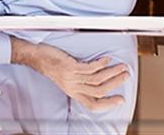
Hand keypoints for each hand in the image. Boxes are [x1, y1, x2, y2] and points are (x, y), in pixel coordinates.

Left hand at [11, 38, 129, 111]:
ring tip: (121, 67)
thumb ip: (81, 83)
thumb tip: (100, 80)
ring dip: (112, 72)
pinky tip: (106, 59)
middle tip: (126, 75)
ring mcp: (71, 78)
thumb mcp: (67, 79)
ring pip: (98, 79)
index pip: (92, 105)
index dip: (108, 104)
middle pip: (100, 91)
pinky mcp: (70, 68)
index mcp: (73, 93)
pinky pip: (91, 67)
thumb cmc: (53, 65)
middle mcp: (73, 88)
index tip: (121, 99)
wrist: (37, 57)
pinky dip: (101, 63)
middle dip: (116, 83)